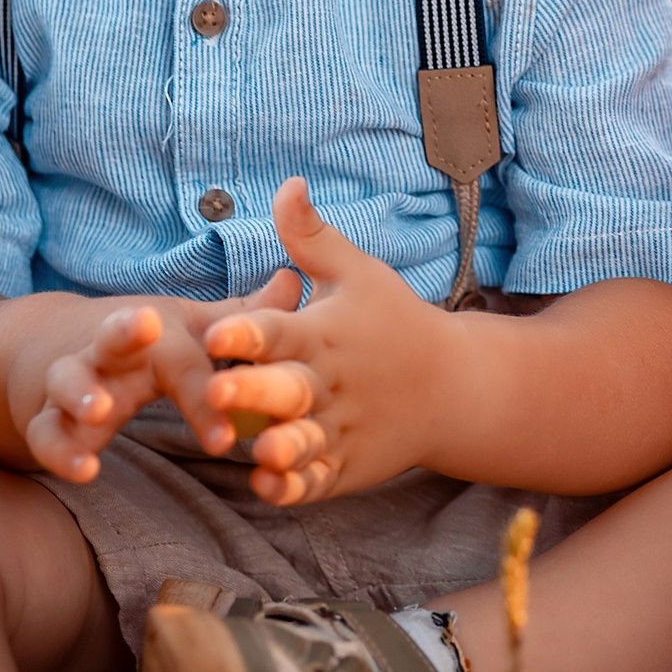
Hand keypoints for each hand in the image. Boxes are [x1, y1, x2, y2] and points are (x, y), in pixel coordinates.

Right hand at [22, 273, 301, 481]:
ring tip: (98, 412)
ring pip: (68, 381)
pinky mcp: (44, 417)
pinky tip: (82, 471)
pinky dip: (58, 451)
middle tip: (144, 328)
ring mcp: (72, 383)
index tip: (232, 427)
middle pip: (113, 335)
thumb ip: (240, 319)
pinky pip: (45, 435)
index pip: (182, 355)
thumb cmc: (139, 344)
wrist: (50, 348)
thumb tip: (293, 283)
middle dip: (126, 330)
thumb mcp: (188, 329)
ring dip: (81, 391)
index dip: (207, 390)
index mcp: (151, 337)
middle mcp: (108, 353)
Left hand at [201, 177, 452, 504]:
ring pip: (304, 443)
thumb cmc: (394, 321)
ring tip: (258, 452)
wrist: (454, 386)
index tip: (216, 333)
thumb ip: (312, 237)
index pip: (280, 331)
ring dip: (281, 448)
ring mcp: (340, 430)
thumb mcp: (359, 273)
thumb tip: (287, 183)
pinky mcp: (345, 467)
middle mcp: (329, 384)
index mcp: (324, 334)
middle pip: (287, 390)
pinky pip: (316, 483)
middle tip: (218, 392)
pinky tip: (265, 485)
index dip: (248, 333)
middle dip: (254, 392)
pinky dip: (294, 487)